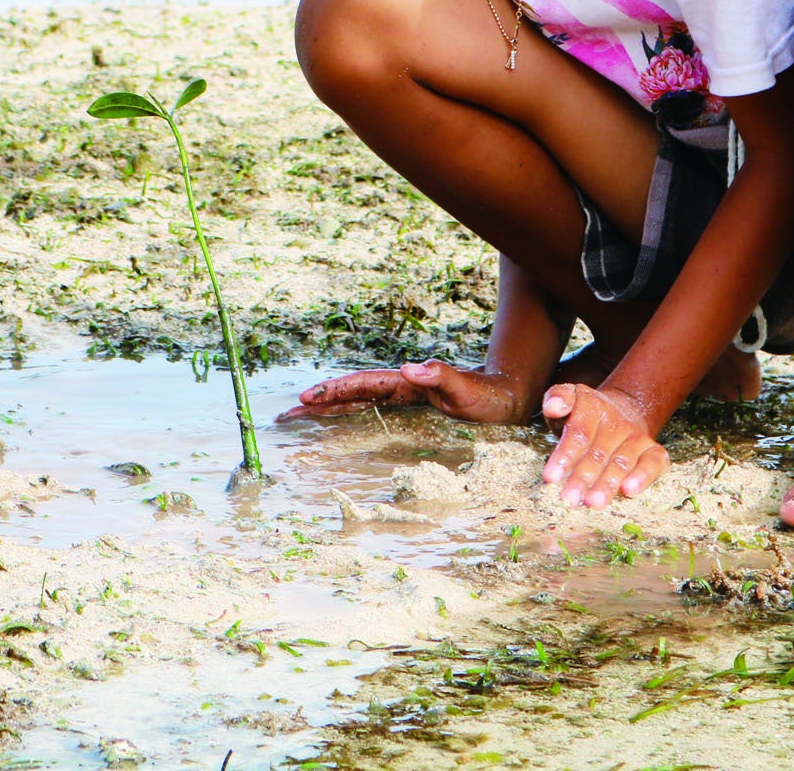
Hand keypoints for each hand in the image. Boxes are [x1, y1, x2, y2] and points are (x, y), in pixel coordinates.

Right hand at [278, 360, 528, 424]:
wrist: (508, 398)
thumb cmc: (490, 397)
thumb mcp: (468, 390)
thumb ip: (441, 377)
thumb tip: (409, 368)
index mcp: (408, 383)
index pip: (363, 385)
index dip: (335, 390)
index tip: (307, 398)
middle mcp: (400, 388)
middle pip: (351, 393)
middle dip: (318, 402)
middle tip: (285, 415)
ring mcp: (402, 400)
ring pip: (356, 403)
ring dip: (327, 409)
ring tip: (297, 419)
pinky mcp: (409, 412)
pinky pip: (369, 414)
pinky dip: (347, 417)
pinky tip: (334, 426)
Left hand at [542, 382, 668, 506]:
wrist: (621, 411)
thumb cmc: (583, 415)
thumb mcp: (568, 400)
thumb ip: (557, 398)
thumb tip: (553, 406)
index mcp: (593, 406)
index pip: (578, 433)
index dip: (564, 456)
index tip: (550, 477)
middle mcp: (617, 421)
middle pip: (598, 453)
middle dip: (582, 478)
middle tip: (569, 499)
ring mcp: (637, 436)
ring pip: (622, 462)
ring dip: (608, 484)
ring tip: (593, 502)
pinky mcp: (654, 451)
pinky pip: (652, 463)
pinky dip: (643, 476)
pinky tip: (629, 491)